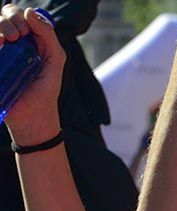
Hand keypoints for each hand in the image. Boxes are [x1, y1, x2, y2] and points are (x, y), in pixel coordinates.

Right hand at [0, 5, 63, 141]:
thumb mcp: (55, 59)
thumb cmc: (45, 89)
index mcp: (26, 40)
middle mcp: (9, 44)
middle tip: (17, 35)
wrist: (34, 115)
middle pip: (1, 17)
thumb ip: (48, 35)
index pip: (16, 15)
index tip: (25, 30)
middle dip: (8, 18)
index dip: (18, 15)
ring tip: (7, 40)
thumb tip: (29, 12)